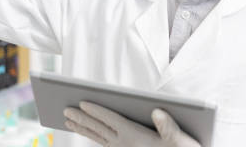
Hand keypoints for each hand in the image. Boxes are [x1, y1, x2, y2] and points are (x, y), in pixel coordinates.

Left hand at [64, 102, 200, 146]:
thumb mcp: (181, 141)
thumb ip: (169, 127)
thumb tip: (156, 111)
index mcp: (136, 137)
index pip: (112, 121)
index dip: (97, 111)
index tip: (82, 103)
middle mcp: (125, 145)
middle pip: (99, 129)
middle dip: (82, 118)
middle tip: (64, 110)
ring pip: (98, 138)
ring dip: (83, 128)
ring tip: (68, 120)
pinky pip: (104, 144)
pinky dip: (93, 136)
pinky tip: (88, 132)